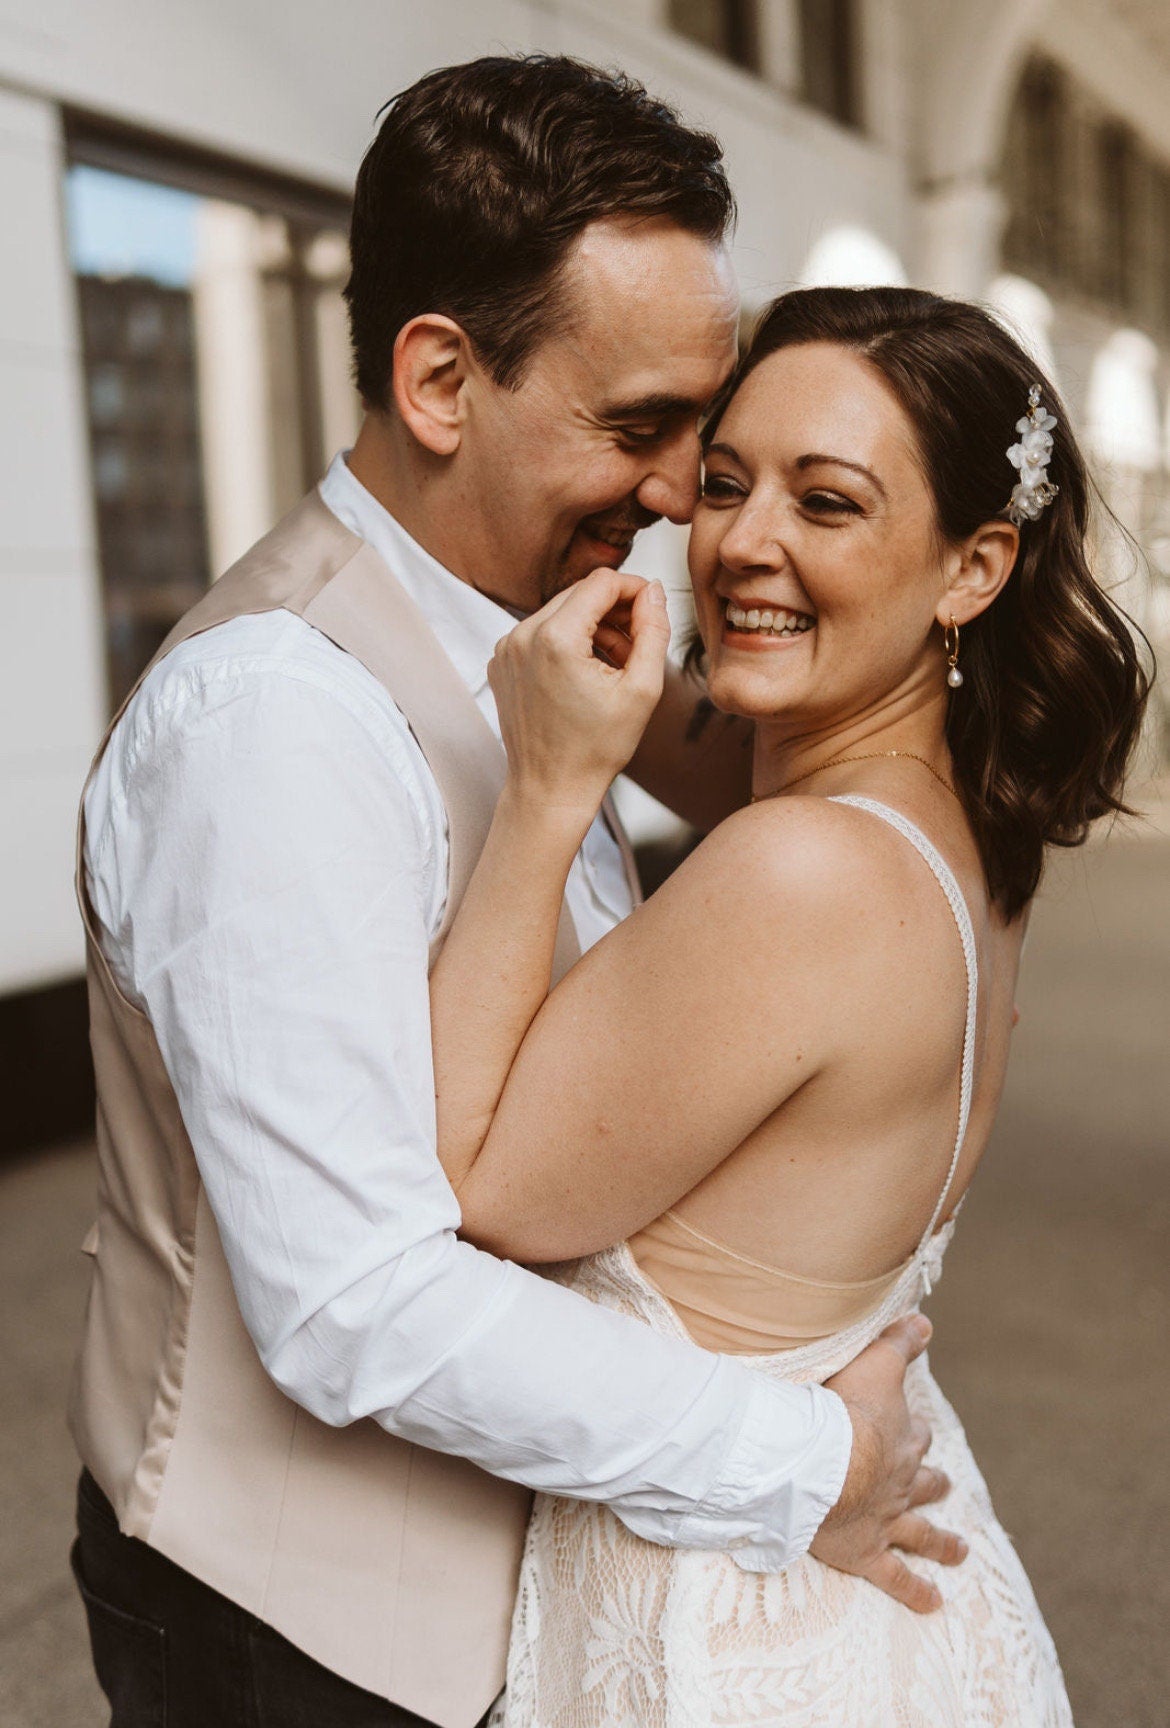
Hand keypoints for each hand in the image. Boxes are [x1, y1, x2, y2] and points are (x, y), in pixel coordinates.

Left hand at [488, 569, 670, 822]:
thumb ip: (654, 631)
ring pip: (561, 612)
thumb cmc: (595, 749)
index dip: (635, 589)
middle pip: (580, 594)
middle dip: (616, 611)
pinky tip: (589, 674)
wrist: (550, 789)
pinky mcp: (502, 662)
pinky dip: (569, 642)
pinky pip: (541, 634)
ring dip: (594, 627)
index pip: (602, 583)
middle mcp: (522, 636)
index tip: (653, 609)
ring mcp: (507, 649)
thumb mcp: (642, 690)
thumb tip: (653, 592)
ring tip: (618, 664)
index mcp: (555, 638)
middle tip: (641, 643)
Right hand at [811, 1314, 966, 1612]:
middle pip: (925, 1483)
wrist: (820, 1464)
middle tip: (945, 1485)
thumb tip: (926, 1320)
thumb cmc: (840, 1410)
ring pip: (922, 1534)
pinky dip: (916, 1591)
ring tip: (961, 1552)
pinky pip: (897, 1578)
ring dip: (942, 1543)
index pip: (915, 1435)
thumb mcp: (873, 1362)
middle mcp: (900, 1483)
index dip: (915, 1431)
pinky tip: (934, 1604)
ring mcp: (886, 1521)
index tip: (918, 1429)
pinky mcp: (866, 1554)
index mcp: (899, 1440)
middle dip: (934, 1484)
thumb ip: (898, 1341)